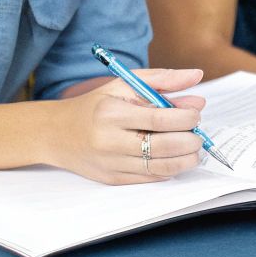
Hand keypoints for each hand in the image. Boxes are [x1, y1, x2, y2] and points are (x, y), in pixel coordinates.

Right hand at [51, 67, 205, 184]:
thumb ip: (163, 80)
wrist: (57, 133)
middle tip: (198, 133)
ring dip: (187, 159)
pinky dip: (170, 169)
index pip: (160, 118)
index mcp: (112, 113)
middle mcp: (110, 141)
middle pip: (164, 146)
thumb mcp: (124, 83)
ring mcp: (111, 163)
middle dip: (191, 140)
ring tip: (192, 148)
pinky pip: (151, 178)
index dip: (186, 117)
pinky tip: (174, 157)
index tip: (196, 112)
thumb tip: (197, 76)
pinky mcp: (114, 179)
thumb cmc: (97, 105)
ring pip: (162, 167)